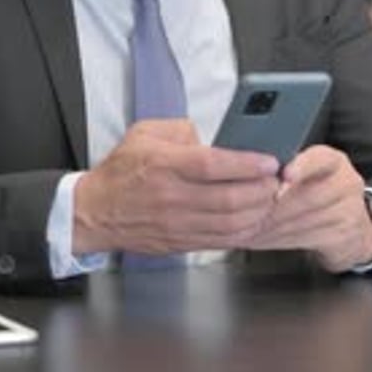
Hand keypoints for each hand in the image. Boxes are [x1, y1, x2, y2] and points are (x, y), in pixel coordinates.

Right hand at [72, 119, 279, 255]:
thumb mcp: (144, 133)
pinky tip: (253, 219)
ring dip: (257, 212)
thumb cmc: (121, 171)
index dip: (247, 164)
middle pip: (228, 198)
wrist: (95, 212)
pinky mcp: (180, 242)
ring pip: (229, 223)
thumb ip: (181, 129)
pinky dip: (243, 231)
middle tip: (276, 179)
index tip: (269, 160)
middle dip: (261, 189)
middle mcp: (171, 197)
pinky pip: (220, 241)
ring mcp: (176, 224)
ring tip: (269, 197)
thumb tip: (213, 137)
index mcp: (163, 164)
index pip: (213, 165)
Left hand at [248, 145, 371, 271]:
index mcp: (334, 161)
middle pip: (307, 196)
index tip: (284, 175)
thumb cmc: (317, 191)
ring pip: (302, 221)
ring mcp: (349, 213)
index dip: (301, 167)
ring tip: (244, 226)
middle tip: (244, 209)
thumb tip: (246, 171)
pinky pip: (304, 239)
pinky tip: (257, 238)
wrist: (352, 226)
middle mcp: (346, 184)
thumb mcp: (309, 172)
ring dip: (269, 226)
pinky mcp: (342, 238)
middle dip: (272, 205)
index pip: (320, 159)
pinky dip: (275, 240)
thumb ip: (284, 167)